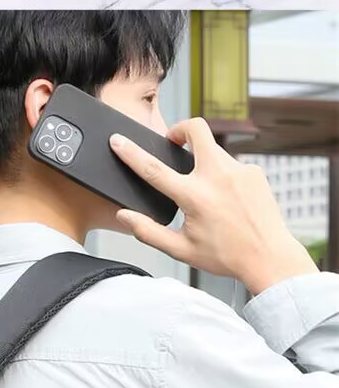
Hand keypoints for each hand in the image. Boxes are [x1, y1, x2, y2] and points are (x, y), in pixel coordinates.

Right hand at [108, 117, 318, 295]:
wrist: (270, 258)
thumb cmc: (227, 256)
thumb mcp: (181, 250)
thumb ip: (148, 231)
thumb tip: (124, 216)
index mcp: (195, 197)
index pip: (154, 169)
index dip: (132, 153)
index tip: (118, 140)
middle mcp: (218, 177)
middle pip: (196, 129)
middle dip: (180, 129)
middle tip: (174, 143)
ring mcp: (239, 171)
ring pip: (214, 150)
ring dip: (203, 160)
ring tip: (204, 189)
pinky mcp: (254, 173)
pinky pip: (231, 165)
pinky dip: (223, 176)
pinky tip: (227, 200)